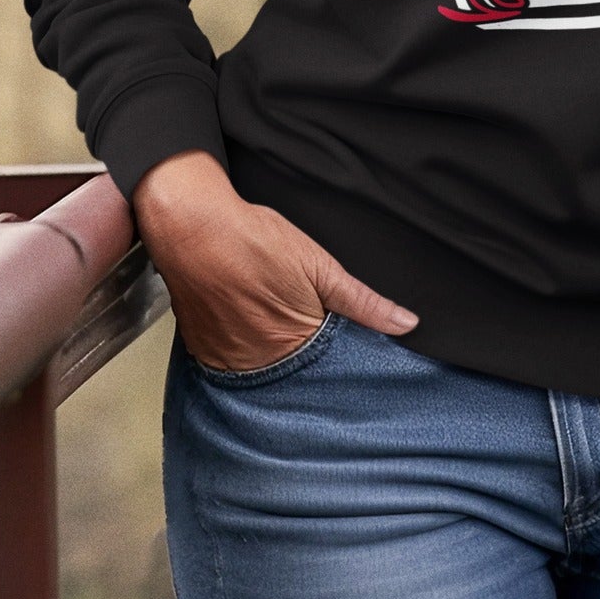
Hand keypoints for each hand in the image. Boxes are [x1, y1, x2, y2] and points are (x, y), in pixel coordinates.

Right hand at [131, 149, 419, 371]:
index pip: (327, 369)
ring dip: (269, 349)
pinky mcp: (202, 351)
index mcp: (294, 348)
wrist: (193, 227)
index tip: (330, 333)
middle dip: (301, 352)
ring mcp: (226, 361)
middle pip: (293, 371)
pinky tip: (244, 316)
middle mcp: (258, 365)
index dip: (333, 350)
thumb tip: (407, 324)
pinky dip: (241, 344)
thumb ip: (364, 303)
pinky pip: (231, 360)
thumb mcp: (320, 267)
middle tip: (291, 310)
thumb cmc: (256, 241)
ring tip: (266, 310)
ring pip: (261, 367)